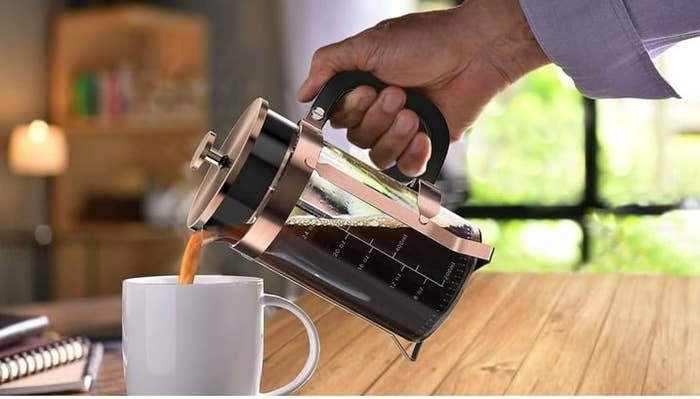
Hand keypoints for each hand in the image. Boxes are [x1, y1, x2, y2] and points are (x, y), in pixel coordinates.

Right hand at [297, 0, 548, 175]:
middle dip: (376, 117)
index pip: (336, 117)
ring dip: (393, 135)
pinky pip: (406, 168)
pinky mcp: (425, 143)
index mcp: (361, 88)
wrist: (474, 50)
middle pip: (356, 138)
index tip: (365, 89)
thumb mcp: (368, 44)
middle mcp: (378, 111)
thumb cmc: (426, 40)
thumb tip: (303, 93)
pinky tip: (423, 133)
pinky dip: (412, 155)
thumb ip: (328, 65)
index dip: (349, 109)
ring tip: (412, 111)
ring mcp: (402, 130)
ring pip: (378, 156)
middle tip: (398, 92)